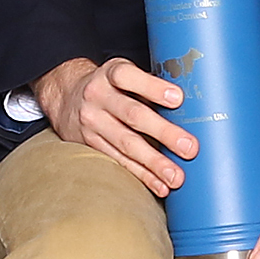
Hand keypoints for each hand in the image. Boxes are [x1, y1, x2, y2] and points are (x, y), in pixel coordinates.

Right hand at [35, 56, 197, 194]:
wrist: (65, 98)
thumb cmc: (110, 86)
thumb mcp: (123, 73)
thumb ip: (149, 86)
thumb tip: (194, 105)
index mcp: (110, 73)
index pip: (128, 77)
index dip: (152, 87)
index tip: (177, 98)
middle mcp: (98, 96)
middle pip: (132, 115)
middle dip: (163, 132)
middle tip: (189, 147)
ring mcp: (92, 122)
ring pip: (126, 144)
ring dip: (154, 163)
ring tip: (176, 176)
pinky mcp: (90, 145)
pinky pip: (119, 162)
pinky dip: (142, 175)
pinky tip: (159, 185)